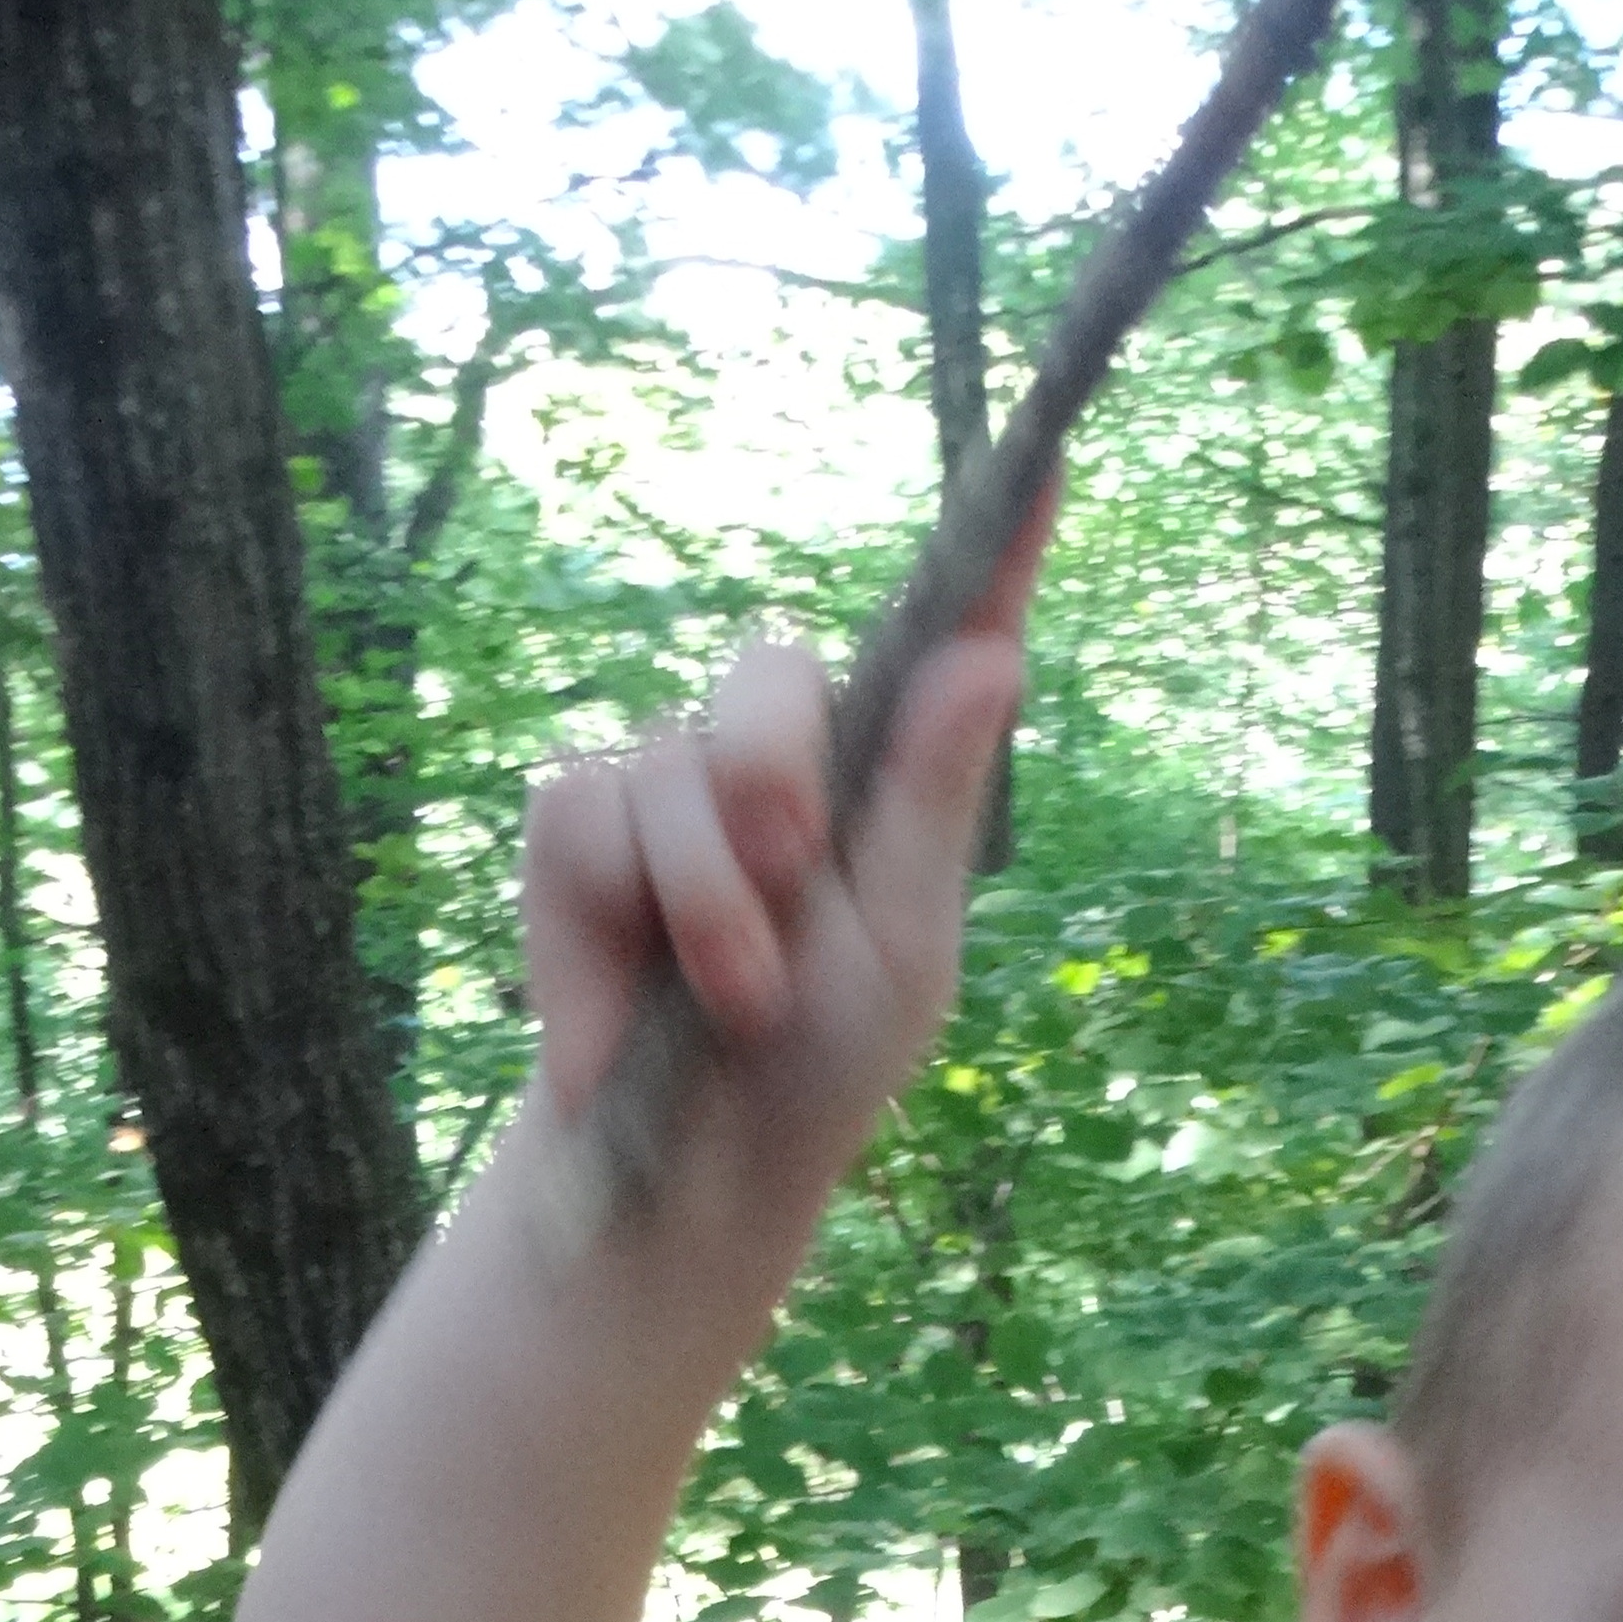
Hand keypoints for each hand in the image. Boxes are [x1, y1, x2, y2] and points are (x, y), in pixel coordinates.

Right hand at [519, 508, 1041, 1228]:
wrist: (695, 1163)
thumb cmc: (821, 1056)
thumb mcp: (903, 945)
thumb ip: (929, 801)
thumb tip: (997, 657)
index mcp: (887, 772)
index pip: (947, 637)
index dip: (994, 547)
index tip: (1046, 458)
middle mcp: (781, 750)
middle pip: (769, 673)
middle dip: (772, 779)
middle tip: (789, 888)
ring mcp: (671, 779)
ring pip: (671, 765)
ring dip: (710, 904)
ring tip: (737, 1001)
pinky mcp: (576, 827)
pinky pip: (585, 814)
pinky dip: (621, 921)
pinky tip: (632, 1009)